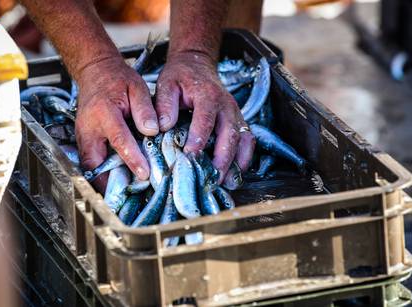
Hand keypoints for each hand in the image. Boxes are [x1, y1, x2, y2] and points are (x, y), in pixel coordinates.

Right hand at [75, 56, 157, 188]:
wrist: (95, 71)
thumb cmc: (118, 79)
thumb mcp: (137, 88)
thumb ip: (145, 110)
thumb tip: (152, 131)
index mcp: (105, 112)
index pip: (119, 140)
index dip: (132, 158)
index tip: (144, 173)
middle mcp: (89, 127)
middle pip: (95, 161)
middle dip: (109, 181)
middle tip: (127, 195)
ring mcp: (83, 135)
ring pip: (89, 165)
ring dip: (103, 180)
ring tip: (122, 193)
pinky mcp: (83, 139)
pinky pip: (90, 161)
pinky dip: (100, 173)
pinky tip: (115, 181)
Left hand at [155, 51, 254, 181]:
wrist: (197, 64)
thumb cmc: (180, 77)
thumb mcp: (166, 84)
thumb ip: (164, 104)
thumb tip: (163, 126)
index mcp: (208, 96)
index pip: (205, 120)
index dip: (199, 139)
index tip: (190, 156)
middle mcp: (226, 106)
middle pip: (230, 134)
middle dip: (223, 159)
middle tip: (212, 178)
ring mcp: (236, 114)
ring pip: (243, 140)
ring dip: (236, 162)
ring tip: (226, 182)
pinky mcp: (239, 121)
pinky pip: (248, 141)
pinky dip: (245, 158)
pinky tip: (235, 174)